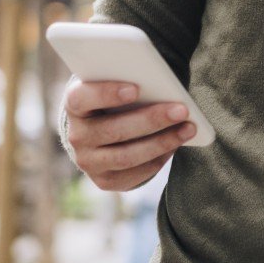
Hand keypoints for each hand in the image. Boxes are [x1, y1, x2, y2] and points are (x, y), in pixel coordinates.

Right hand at [60, 78, 195, 190]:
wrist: (101, 133)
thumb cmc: (115, 101)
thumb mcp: (116, 86)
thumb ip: (130, 82)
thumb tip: (163, 85)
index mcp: (75, 105)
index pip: (82, 99)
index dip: (106, 94)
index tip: (136, 88)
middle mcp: (77, 136)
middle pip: (114, 130)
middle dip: (151, 120)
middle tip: (181, 110)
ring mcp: (88, 161)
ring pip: (127, 156)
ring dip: (162, 143)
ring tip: (188, 129)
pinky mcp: (104, 180)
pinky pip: (134, 174)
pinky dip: (159, 159)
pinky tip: (176, 144)